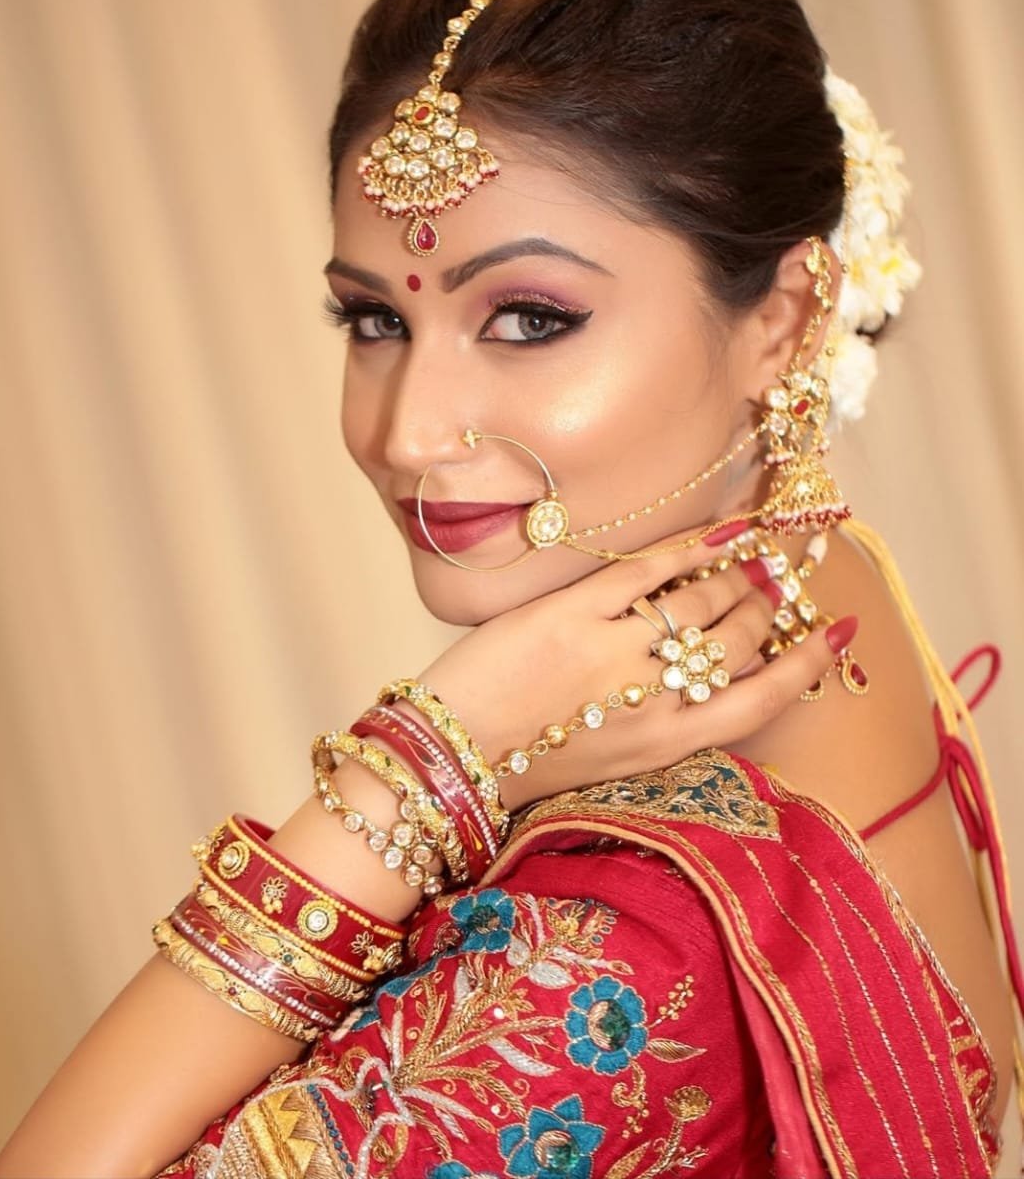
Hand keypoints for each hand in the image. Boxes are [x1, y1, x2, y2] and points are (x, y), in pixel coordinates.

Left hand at [419, 532, 852, 810]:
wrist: (456, 751)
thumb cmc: (535, 759)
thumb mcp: (618, 758)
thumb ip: (670, 719)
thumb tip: (716, 670)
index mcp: (670, 743)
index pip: (765, 697)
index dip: (808, 661)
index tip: (837, 630)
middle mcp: (656, 698)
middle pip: (740, 640)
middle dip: (764, 606)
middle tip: (774, 581)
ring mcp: (618, 651)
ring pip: (703, 600)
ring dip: (733, 573)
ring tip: (745, 558)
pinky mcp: (577, 612)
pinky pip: (650, 571)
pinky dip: (688, 547)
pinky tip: (712, 534)